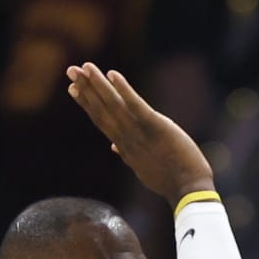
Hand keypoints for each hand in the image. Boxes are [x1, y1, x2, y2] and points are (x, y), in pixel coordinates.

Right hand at [64, 63, 211, 205]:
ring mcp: (139, 133)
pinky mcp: (156, 126)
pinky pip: (136, 105)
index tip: (73, 89)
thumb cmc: (168, 181)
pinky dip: (124, 90)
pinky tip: (112, 74)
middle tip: (71, 70)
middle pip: (101, 110)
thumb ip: (127, 154)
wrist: (187, 191)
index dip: (86, 103)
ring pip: (114, 105)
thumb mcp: (143, 168)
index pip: (101, 120)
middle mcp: (126, 138)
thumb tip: (114, 147)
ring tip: (85, 67)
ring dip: (98, 85)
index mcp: (124, 146)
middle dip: (85, 89)